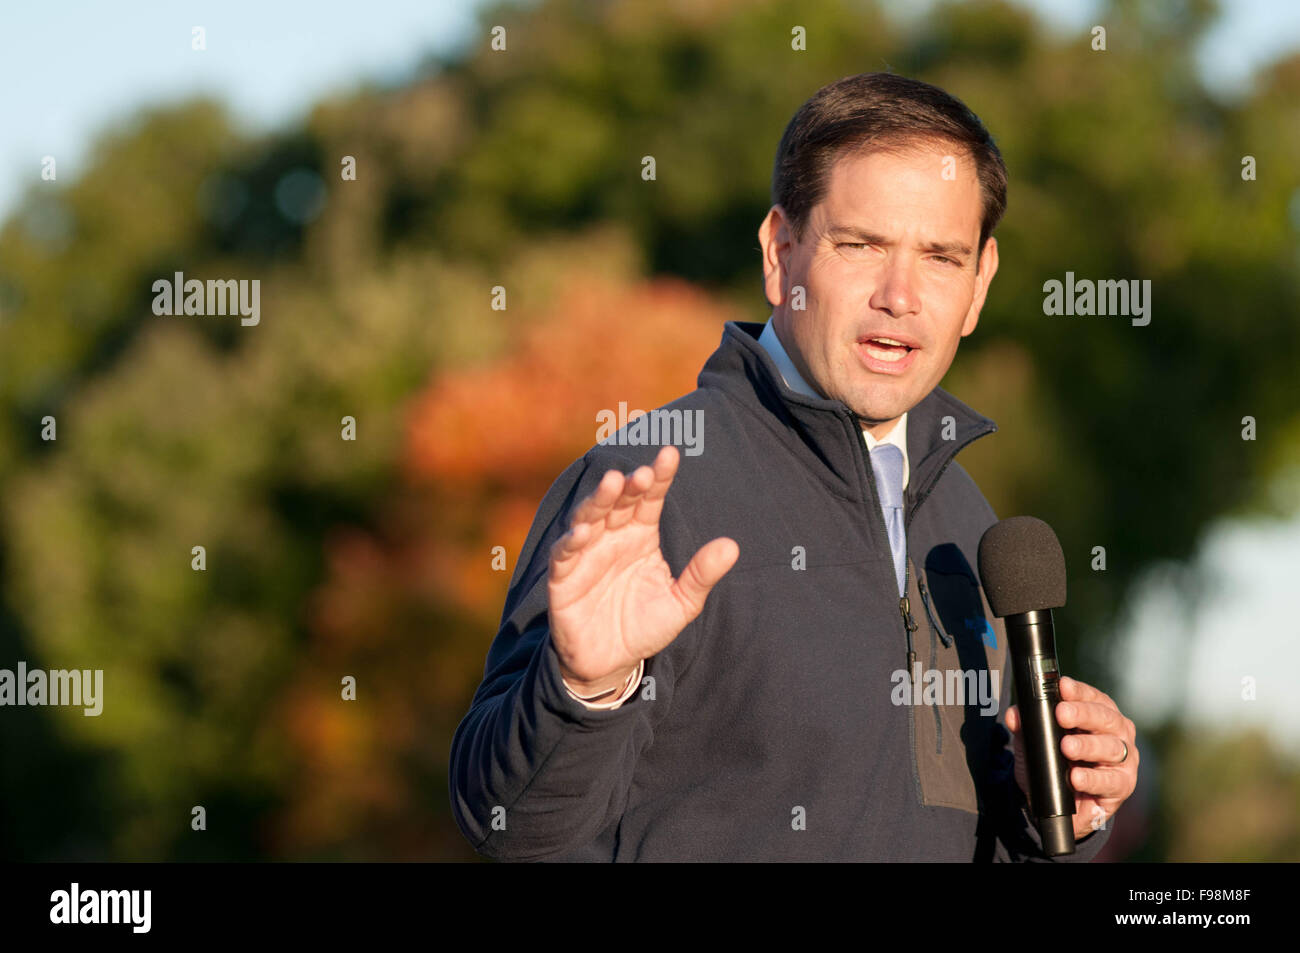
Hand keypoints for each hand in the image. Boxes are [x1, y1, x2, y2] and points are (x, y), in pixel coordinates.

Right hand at [548, 445, 738, 693]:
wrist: (610, 663)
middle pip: (618, 503)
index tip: (670, 455)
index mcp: (641, 536)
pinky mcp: (563, 579)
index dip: (659, 477)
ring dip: (598, 501)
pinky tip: (583, 532)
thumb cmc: (644, 626)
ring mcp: (585, 555)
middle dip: (628, 485)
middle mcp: (612, 538)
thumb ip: (701, 575)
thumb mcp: (681, 603)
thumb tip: (732, 546)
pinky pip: (564, 555)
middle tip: (641, 473)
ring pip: (589, 519)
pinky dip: (571, 542)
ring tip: (612, 484)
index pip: (650, 499)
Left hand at [1005, 676, 1136, 840]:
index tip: (1063, 686)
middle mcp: (1117, 732)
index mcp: (1099, 714)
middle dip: (1082, 714)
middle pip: (1105, 718)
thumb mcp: (1037, 743)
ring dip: (1087, 745)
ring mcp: (1124, 758)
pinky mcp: (1123, 785)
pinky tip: (1076, 777)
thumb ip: (1026, 727)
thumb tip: (1014, 715)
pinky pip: (1110, 781)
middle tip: (1062, 714)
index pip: (1092, 697)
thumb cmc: (1056, 762)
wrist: (1061, 803)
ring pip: (1111, 747)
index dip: (1079, 691)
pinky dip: (1092, 779)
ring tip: (1067, 747)